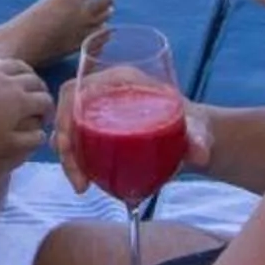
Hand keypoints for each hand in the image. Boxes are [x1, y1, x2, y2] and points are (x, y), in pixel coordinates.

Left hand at [0, 50, 52, 161]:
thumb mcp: (5, 145)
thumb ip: (29, 140)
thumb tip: (43, 134)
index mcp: (21, 102)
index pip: (45, 101)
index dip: (48, 110)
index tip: (44, 118)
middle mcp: (11, 81)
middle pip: (34, 80)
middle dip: (40, 88)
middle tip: (37, 97)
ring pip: (15, 64)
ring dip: (23, 71)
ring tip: (21, 77)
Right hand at [52, 77, 210, 193]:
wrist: (194, 138)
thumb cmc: (192, 126)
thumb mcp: (196, 130)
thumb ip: (199, 139)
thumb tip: (200, 155)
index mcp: (121, 79)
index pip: (78, 88)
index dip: (65, 114)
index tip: (67, 144)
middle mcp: (105, 90)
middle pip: (68, 110)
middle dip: (64, 144)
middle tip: (79, 179)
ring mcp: (100, 110)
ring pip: (68, 128)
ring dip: (68, 157)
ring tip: (81, 185)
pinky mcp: (100, 129)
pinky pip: (77, 141)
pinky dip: (75, 162)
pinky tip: (84, 183)